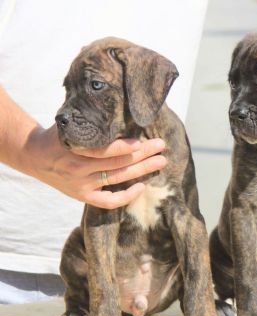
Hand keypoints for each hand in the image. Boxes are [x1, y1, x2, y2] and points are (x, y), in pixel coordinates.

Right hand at [27, 124, 166, 208]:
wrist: (33, 156)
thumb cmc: (57, 137)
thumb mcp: (69, 126)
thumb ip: (89, 124)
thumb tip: (120, 112)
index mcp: (74, 150)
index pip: (104, 151)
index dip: (125, 148)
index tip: (142, 142)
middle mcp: (78, 169)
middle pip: (117, 164)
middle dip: (143, 155)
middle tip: (161, 146)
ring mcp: (82, 185)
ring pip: (118, 179)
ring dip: (142, 170)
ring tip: (160, 161)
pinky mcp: (83, 196)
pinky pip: (108, 201)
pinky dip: (126, 196)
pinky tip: (142, 186)